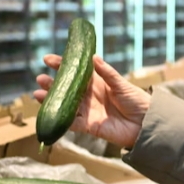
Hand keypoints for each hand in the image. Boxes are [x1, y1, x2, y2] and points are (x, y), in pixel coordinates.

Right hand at [34, 54, 150, 149]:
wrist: (147, 124)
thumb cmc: (137, 101)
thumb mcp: (122, 84)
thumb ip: (107, 73)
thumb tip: (93, 57)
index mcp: (98, 83)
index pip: (76, 72)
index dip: (62, 65)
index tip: (48, 59)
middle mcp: (90, 96)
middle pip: (67, 89)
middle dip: (52, 83)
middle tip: (40, 77)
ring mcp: (88, 111)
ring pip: (65, 105)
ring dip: (51, 99)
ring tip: (37, 93)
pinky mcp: (90, 126)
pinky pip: (72, 123)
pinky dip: (60, 118)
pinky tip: (48, 112)